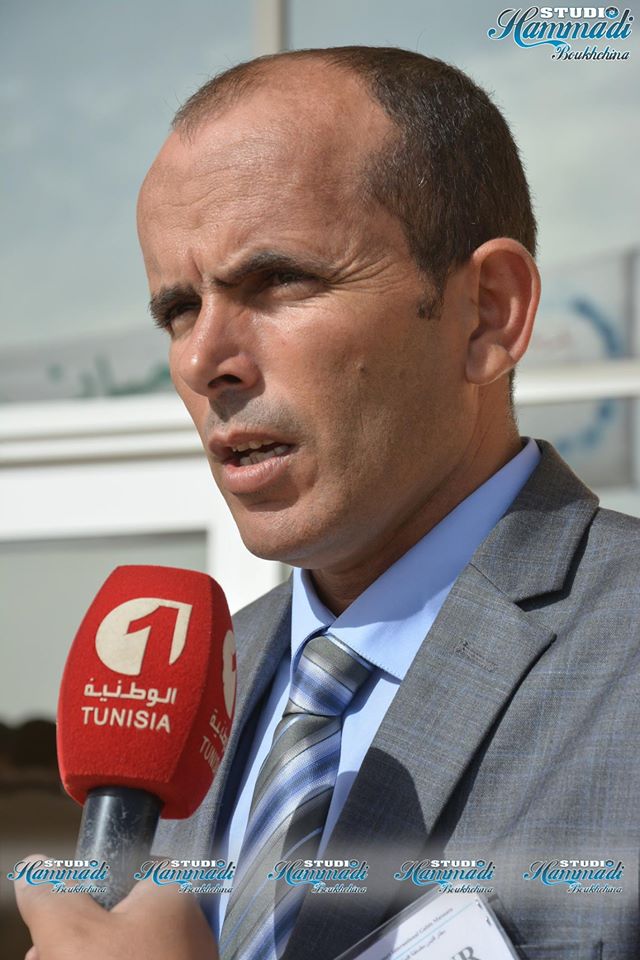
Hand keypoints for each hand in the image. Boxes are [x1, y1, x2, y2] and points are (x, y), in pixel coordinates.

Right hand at [15, 854, 218, 959]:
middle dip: (74, 939)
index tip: (58, 912)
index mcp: (173, 895)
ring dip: (81, 959)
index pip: (130, 870)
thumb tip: (34, 868)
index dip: (89, 887)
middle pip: (118, 918)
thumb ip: (51, 896)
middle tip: (43, 955)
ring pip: (124, 953)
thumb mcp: (73, 934)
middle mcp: (186, 927)